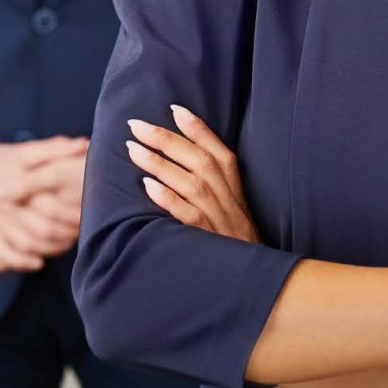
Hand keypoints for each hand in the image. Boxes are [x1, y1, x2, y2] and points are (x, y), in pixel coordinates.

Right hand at [0, 137, 86, 277]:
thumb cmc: (4, 160)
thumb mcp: (27, 151)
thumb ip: (54, 149)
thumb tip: (83, 144)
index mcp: (16, 186)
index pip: (48, 205)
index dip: (70, 212)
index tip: (87, 212)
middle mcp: (5, 208)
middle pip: (39, 228)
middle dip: (63, 233)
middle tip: (81, 230)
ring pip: (24, 243)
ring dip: (48, 247)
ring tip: (68, 241)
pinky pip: (2, 254)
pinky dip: (19, 261)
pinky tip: (38, 262)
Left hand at [126, 106, 260, 242]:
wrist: (255, 278)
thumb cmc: (236, 240)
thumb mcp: (232, 208)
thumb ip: (214, 184)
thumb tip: (180, 158)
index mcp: (236, 186)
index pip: (218, 150)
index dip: (197, 128)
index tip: (174, 108)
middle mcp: (229, 198)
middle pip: (199, 160)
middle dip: (167, 139)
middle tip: (137, 125)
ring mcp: (220, 218)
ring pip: (191, 183)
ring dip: (160, 163)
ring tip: (132, 148)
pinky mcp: (209, 239)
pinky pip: (188, 215)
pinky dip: (169, 198)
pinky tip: (148, 186)